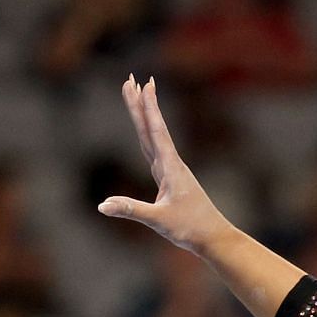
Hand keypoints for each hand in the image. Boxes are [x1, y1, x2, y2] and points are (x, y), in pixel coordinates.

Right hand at [98, 76, 233, 254]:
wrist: (213, 237)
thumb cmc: (189, 229)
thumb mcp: (158, 220)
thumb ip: (131, 209)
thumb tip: (103, 206)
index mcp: (170, 168)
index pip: (156, 132)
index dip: (148, 108)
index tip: (143, 84)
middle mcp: (171, 164)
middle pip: (151, 128)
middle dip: (140, 103)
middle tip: (131, 78)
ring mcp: (171, 170)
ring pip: (153, 137)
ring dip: (144, 115)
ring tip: (137, 95)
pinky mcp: (170, 179)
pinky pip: (155, 150)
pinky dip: (148, 136)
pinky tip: (146, 132)